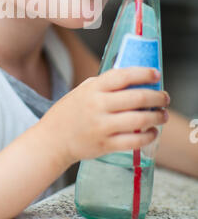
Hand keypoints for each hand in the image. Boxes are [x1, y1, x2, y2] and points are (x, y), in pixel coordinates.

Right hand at [39, 67, 168, 166]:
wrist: (52, 139)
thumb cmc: (69, 113)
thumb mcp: (82, 91)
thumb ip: (103, 84)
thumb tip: (132, 78)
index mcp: (93, 89)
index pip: (123, 76)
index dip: (143, 73)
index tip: (156, 73)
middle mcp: (98, 106)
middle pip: (136, 97)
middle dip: (157, 96)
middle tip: (165, 97)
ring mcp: (102, 126)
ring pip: (139, 120)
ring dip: (157, 117)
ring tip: (163, 115)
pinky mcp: (105, 145)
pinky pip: (134, 141)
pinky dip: (148, 136)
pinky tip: (152, 132)